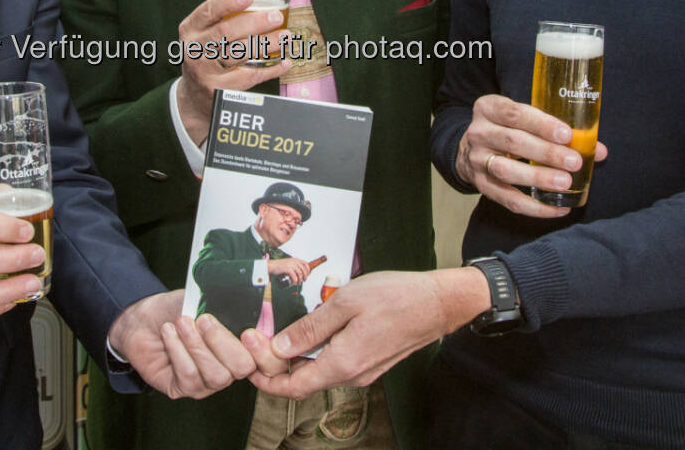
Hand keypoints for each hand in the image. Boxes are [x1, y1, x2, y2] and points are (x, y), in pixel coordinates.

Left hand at [108, 290, 261, 397]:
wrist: (143, 319)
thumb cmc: (178, 308)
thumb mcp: (205, 298)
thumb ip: (228, 301)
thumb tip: (250, 296)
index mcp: (243, 345)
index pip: (269, 359)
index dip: (265, 351)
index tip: (248, 331)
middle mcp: (230, 367)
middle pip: (243, 368)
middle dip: (223, 342)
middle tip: (204, 320)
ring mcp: (208, 381)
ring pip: (216, 374)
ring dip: (196, 345)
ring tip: (181, 322)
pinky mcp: (184, 389)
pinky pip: (189, 376)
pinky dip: (177, 350)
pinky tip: (168, 332)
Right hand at [174, 0, 292, 145]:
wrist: (195, 94)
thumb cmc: (207, 53)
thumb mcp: (211, 29)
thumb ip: (232, 6)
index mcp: (191, 28)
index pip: (209, 11)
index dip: (229, 2)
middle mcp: (194, 49)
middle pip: (226, 32)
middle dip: (254, 23)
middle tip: (276, 17)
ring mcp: (205, 71)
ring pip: (239, 54)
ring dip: (266, 44)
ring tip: (285, 37)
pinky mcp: (219, 90)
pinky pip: (249, 77)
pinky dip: (270, 69)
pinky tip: (284, 61)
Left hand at [250, 269, 488, 399]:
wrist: (438, 303)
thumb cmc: (396, 297)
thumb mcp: (345, 303)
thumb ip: (310, 328)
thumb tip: (279, 348)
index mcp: (342, 364)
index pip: (293, 388)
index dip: (265, 378)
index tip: (247, 357)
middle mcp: (352, 375)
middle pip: (302, 380)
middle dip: (274, 363)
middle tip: (256, 335)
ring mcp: (363, 371)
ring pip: (317, 371)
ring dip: (294, 357)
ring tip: (275, 331)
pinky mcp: (370, 362)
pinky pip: (333, 363)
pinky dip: (313, 353)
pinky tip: (306, 331)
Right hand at [266, 256, 311, 284]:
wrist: (272, 265)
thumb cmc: (279, 266)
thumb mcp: (289, 263)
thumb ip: (294, 266)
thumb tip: (301, 272)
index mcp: (295, 259)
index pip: (305, 264)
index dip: (308, 270)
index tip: (308, 275)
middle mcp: (294, 261)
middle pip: (304, 270)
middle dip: (305, 276)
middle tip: (303, 280)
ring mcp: (291, 265)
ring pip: (300, 274)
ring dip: (300, 280)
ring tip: (298, 283)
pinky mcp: (287, 269)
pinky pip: (294, 276)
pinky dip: (295, 281)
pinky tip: (294, 283)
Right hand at [455, 94, 608, 217]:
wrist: (471, 149)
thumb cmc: (509, 130)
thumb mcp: (524, 119)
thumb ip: (557, 130)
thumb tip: (599, 150)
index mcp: (489, 108)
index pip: (515, 113)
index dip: (541, 124)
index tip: (566, 134)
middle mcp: (479, 133)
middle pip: (512, 142)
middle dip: (546, 153)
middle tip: (574, 162)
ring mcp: (477, 160)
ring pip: (506, 170)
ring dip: (538, 177)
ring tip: (565, 183)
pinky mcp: (481, 185)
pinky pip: (507, 199)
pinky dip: (534, 206)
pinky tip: (558, 208)